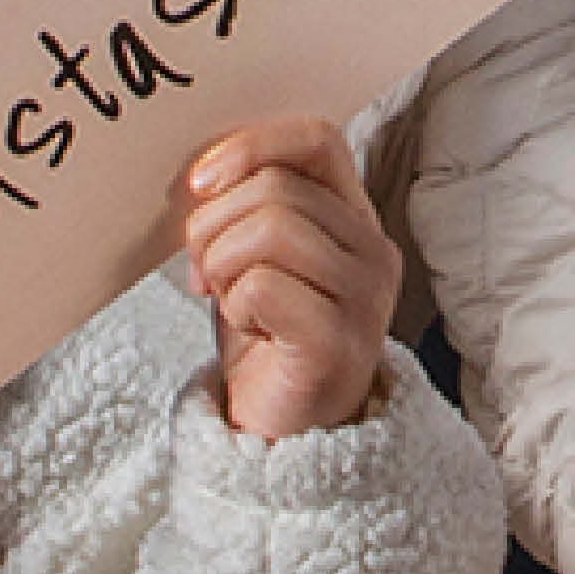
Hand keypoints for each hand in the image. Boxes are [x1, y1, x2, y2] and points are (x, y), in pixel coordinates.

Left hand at [177, 119, 400, 439]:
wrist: (280, 434)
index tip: (201, 183)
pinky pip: (261, 286)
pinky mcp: (337, 343)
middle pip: (275, 187)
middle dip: (213, 225)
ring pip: (268, 229)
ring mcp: (364, 298)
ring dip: (221, 264)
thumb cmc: (265, 342)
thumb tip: (203, 175)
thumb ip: (247, 208)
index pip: (316, 139)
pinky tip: (249, 330)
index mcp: (355, 219)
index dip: (251, 146)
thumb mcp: (254, 257)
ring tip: (227, 300)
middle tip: (204, 272)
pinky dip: (234, 307)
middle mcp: (373, 251)